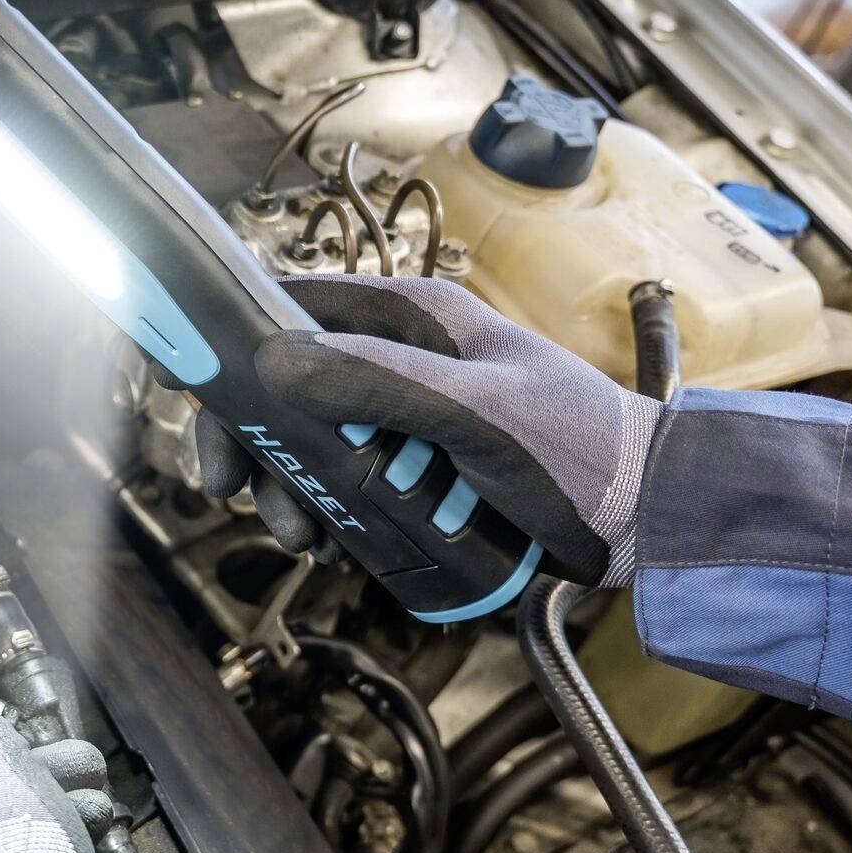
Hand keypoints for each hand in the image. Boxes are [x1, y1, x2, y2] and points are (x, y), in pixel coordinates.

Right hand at [194, 274, 661, 586]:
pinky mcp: (419, 467)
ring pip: (310, 441)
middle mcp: (399, 357)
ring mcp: (407, 414)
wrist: (651, 521)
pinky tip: (336, 542)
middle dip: (256, 441)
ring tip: (305, 538)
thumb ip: (381, 384)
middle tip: (244, 494)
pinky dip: (327, 509)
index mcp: (411, 319)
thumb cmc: (585, 452)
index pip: (289, 310)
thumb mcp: (479, 413)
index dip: (233, 351)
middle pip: (285, 385)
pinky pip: (347, 480)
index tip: (200, 401)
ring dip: (290, 486)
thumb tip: (276, 359)